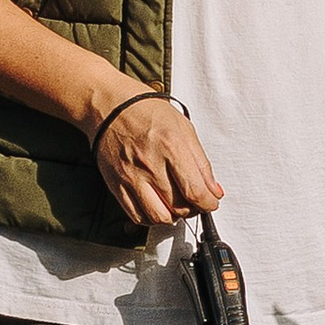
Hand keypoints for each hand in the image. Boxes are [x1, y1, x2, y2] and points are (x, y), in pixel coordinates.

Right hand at [89, 90, 222, 231]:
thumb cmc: (147, 112)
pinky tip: (158, 206)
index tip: (210, 202)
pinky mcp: (117, 185)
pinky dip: (152, 218)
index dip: (208, 204)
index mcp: (171, 147)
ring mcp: (131, 177)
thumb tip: (213, 190)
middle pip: (179, 207)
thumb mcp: (184, 129)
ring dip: (173, 217)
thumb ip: (201, 163)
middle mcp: (150, 165)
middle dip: (193, 209)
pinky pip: (137, 216)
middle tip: (194, 201)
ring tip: (176, 205)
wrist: (110, 107)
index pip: (196, 191)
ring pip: (159, 217)